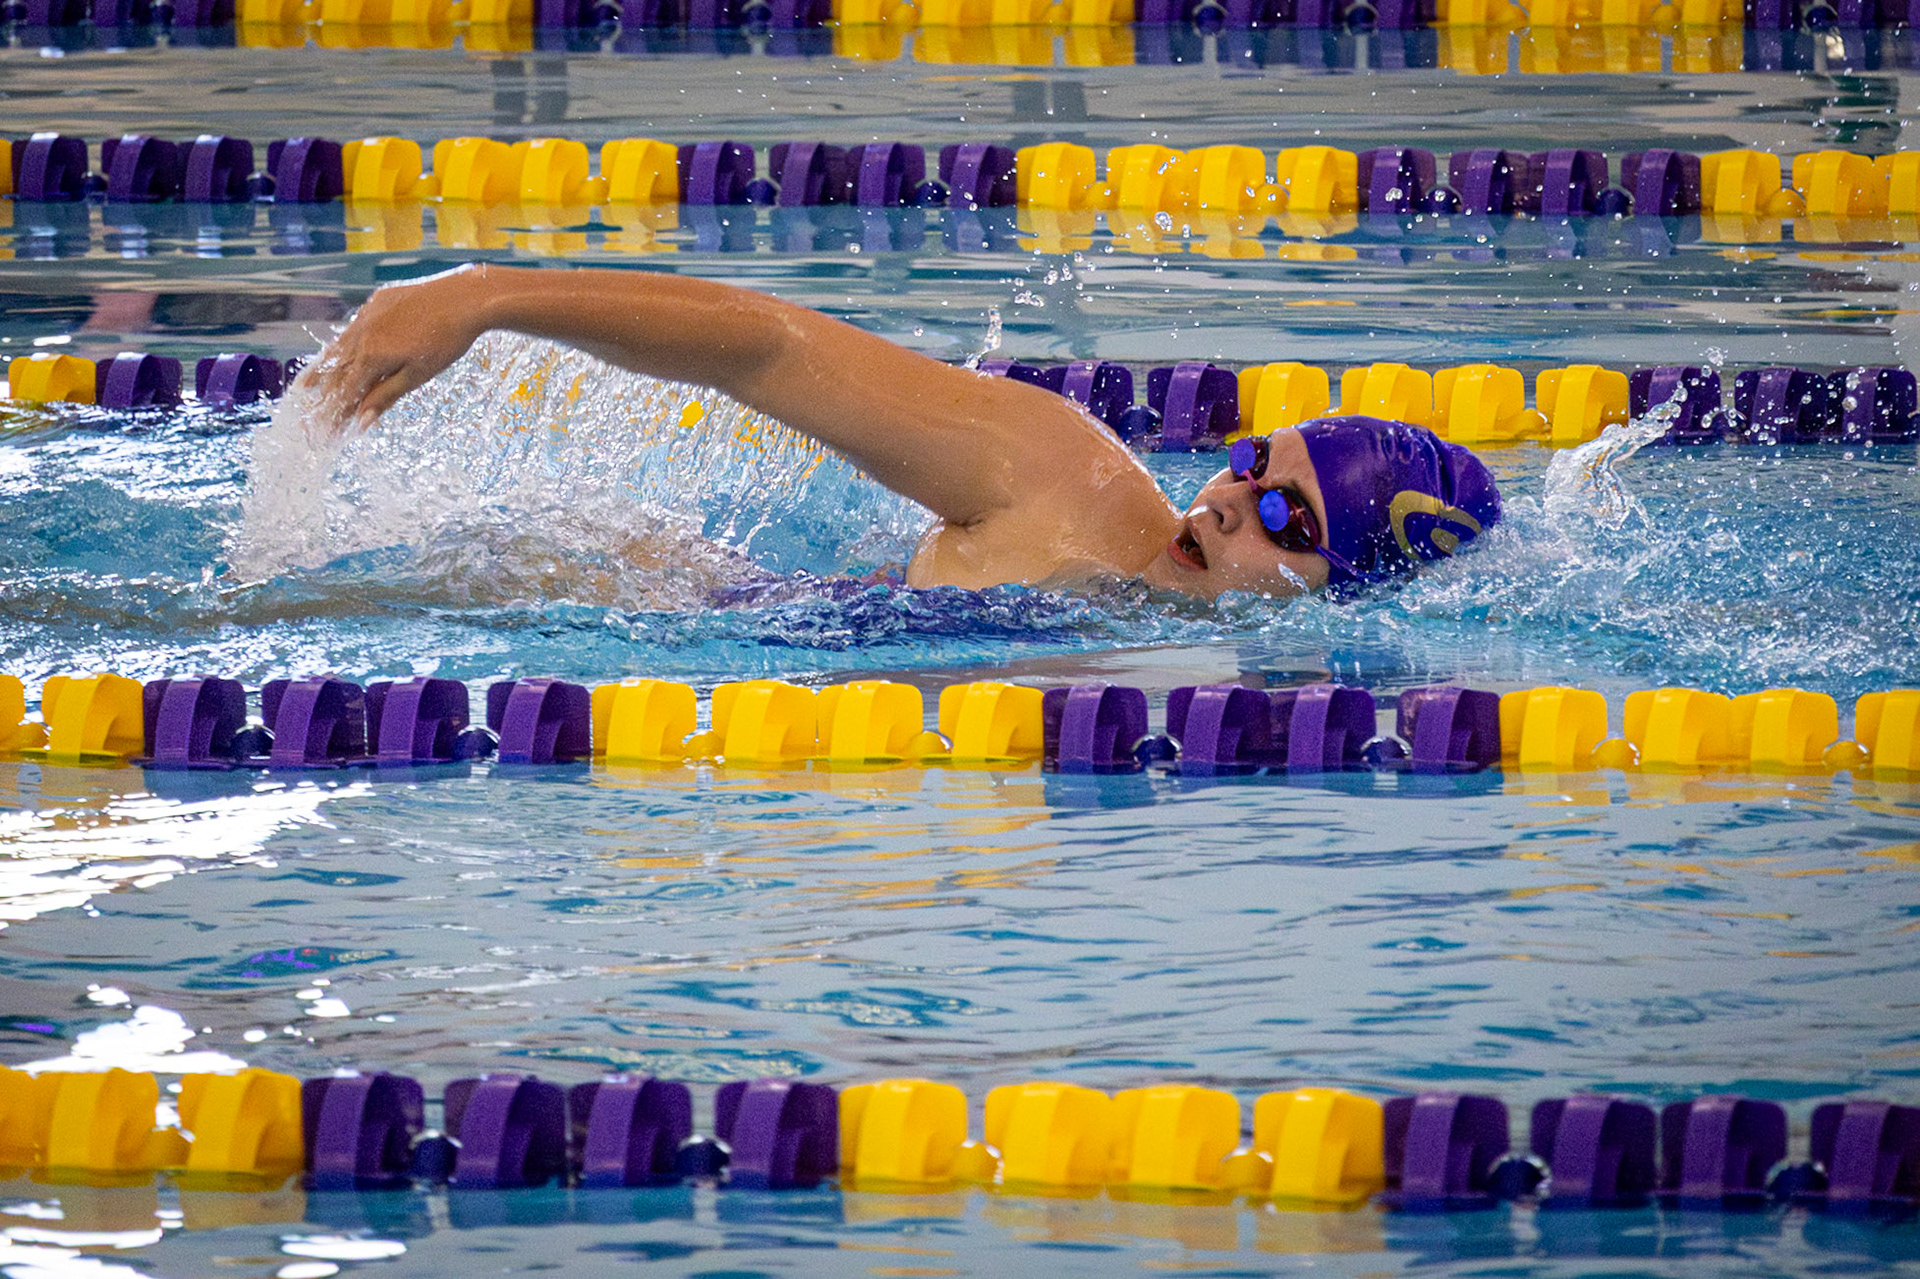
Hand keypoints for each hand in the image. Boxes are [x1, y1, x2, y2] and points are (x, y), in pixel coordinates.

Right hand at [300, 263, 494, 437]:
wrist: (464, 299)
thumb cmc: (447, 341)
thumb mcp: (418, 375)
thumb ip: (386, 396)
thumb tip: (361, 421)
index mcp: (372, 356)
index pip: (346, 393)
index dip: (334, 416)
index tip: (325, 434)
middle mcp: (362, 334)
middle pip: (337, 372)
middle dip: (325, 399)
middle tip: (315, 419)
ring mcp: (367, 315)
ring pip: (340, 347)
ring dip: (324, 370)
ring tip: (307, 387)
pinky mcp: (377, 302)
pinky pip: (353, 327)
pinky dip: (343, 345)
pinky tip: (340, 352)